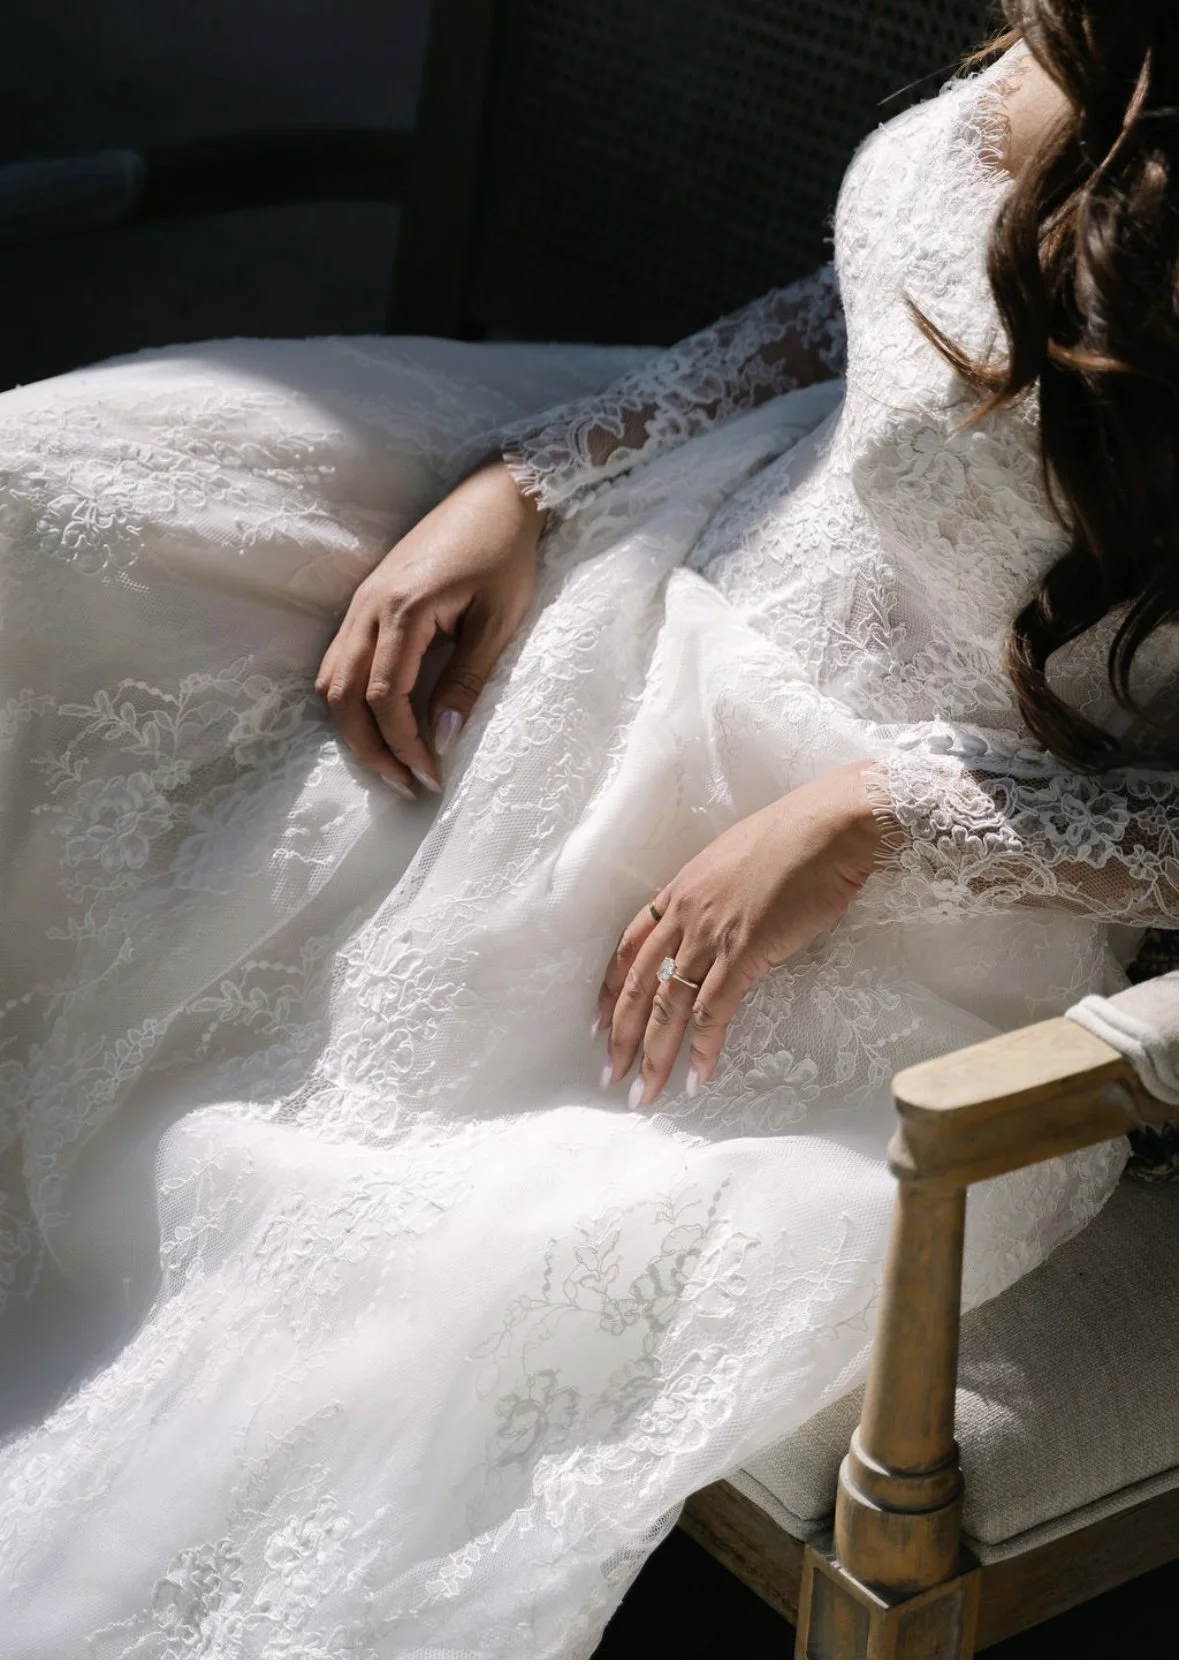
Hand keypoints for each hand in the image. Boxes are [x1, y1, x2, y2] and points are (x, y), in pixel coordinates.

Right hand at [315, 458, 547, 796]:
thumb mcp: (498, 623)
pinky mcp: (365, 600)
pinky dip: (351, 699)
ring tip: (393, 762)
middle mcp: (368, 606)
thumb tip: (444, 739)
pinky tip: (381, 722)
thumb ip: (467, 681)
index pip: (386, 698)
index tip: (433, 778)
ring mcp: (360, 601)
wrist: (495, 494)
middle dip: (371, 748)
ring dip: (354, 728)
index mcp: (402, 610)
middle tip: (407, 785)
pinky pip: (339, 660)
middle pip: (343, 696)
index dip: (406, 746)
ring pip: (331, 679)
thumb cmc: (504, 553)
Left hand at [593, 763, 891, 1105]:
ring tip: (643, 1095)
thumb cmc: (796, 838)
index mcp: (679, 890)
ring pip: (668, 1007)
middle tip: (608, 1075)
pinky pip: (714, 1011)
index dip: (609, 988)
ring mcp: (711, 934)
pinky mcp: (745, 952)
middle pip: (637, 986)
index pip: (629, 948)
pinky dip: (704, 1049)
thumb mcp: (738, 862)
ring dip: (654, 1057)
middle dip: (619, 1036)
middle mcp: (684, 914)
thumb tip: (724, 917)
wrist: (829, 825)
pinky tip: (698, 1078)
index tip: (595, 1022)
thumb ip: (719, 895)